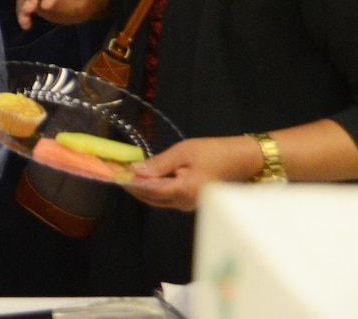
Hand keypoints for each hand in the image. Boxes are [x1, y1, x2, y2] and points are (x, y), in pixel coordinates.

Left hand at [125, 136, 264, 211]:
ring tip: (126, 172)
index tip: (111, 172)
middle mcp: (184, 204)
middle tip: (115, 171)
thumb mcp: (184, 152)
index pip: (147, 190)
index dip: (128, 182)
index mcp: (183, 192)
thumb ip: (158, 163)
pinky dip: (155, 188)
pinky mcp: (192, 201)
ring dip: (142, 187)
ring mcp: (189, 205)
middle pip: (151, 198)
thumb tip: (134, 170)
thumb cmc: (215, 153)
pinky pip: (168, 197)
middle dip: (132, 186)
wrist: (245, 160)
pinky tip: (147, 176)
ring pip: (159, 199)